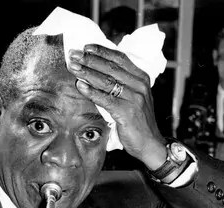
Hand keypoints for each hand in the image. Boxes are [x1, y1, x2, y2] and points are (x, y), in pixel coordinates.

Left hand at [68, 45, 166, 169]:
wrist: (150, 144)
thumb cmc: (138, 122)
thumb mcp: (134, 98)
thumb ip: (123, 84)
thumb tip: (100, 72)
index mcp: (141, 78)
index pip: (120, 58)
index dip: (102, 51)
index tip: (86, 47)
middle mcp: (139, 85)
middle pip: (111, 67)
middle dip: (90, 60)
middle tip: (73, 55)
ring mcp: (134, 98)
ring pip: (107, 81)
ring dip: (87, 73)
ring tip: (73, 68)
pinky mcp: (127, 112)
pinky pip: (106, 99)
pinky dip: (91, 92)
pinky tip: (80, 86)